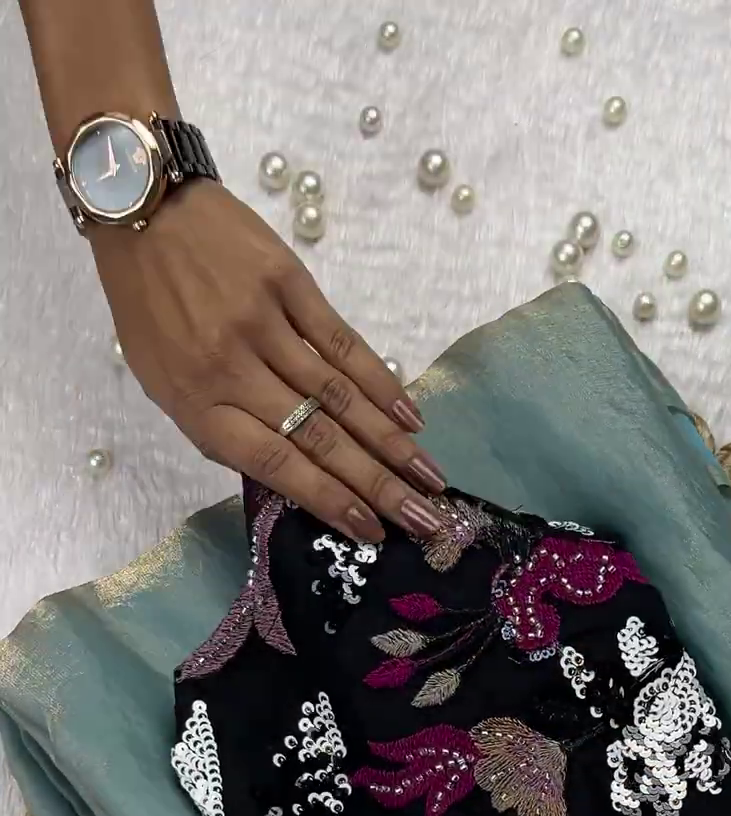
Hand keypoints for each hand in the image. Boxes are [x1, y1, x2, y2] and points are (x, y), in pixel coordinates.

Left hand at [90, 178, 445, 542]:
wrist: (140, 208)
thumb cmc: (148, 305)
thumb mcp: (165, 382)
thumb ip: (222, 425)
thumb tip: (291, 469)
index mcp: (197, 404)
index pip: (276, 464)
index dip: (329, 501)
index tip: (372, 531)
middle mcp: (231, 370)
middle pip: (318, 438)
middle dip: (377, 485)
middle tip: (423, 520)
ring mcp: (262, 325)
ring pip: (339, 397)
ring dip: (392, 444)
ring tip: (429, 478)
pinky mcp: (287, 283)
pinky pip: (342, 343)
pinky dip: (381, 384)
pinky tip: (410, 416)